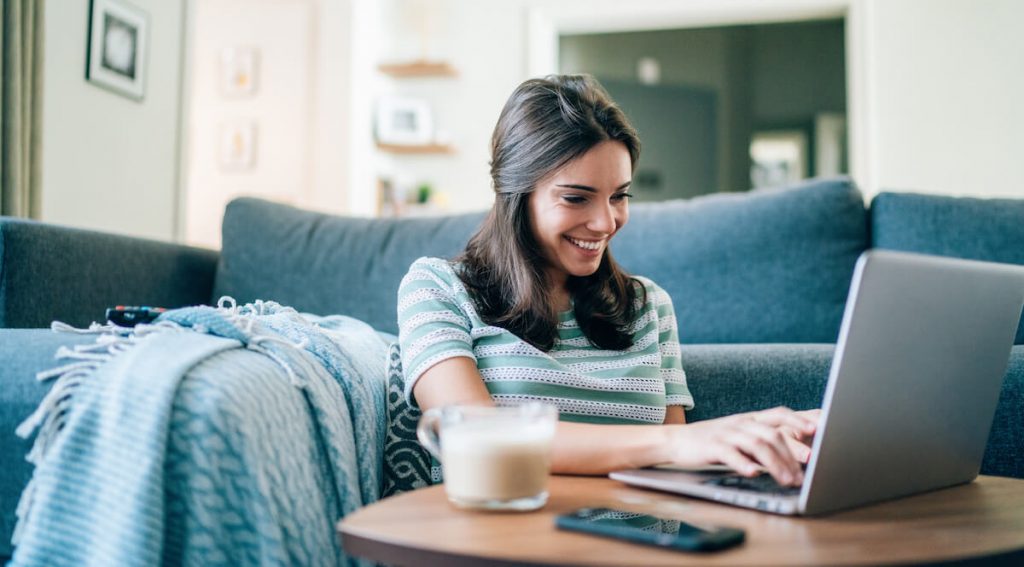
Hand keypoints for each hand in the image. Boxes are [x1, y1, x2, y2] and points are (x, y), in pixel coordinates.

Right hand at [662, 407, 818, 486]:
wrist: (677, 440)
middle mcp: (741, 423)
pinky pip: (731, 453)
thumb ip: (762, 443)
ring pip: (756, 445)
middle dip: (792, 454)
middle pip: (772, 434)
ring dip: (775, 464)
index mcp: (750, 419)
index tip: (817, 430)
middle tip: (803, 473)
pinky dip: (744, 464)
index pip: (779, 414)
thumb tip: (794, 459)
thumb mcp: (740, 437)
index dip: (798, 419)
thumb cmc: (714, 442)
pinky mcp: (712, 446)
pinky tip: (753, 474)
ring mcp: (726, 433)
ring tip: (786, 480)